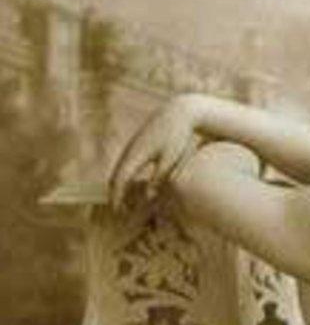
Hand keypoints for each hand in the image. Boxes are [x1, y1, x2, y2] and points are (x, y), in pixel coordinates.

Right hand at [109, 95, 201, 210]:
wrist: (180, 112)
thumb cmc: (178, 136)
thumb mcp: (171, 160)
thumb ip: (158, 179)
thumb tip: (148, 198)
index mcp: (136, 154)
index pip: (120, 180)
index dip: (117, 198)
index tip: (117, 213)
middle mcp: (130, 150)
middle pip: (115, 176)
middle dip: (115, 195)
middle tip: (118, 213)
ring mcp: (132, 145)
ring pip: (119, 169)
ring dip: (119, 187)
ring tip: (123, 204)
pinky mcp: (138, 144)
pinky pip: (126, 164)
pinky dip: (125, 177)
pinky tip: (131, 186)